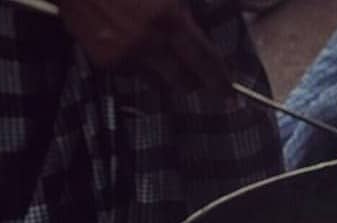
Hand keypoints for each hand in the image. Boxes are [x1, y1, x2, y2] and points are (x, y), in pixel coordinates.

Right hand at [56, 0, 230, 93]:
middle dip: (194, 82)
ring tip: (159, 52)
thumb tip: (203, 34)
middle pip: (183, 82)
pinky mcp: (105, 60)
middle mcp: (149, 43)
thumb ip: (184, 11)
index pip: (206, 62)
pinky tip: (133, 44)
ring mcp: (125, 54)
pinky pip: (133, 73)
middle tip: (199, 78)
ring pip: (158, 81)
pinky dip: (139, 64)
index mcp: (169, 19)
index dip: (221, 82)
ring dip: (164, 73)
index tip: (231, 97)